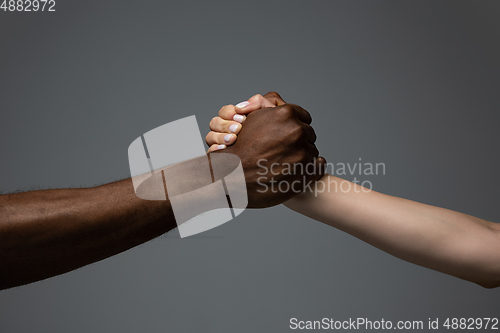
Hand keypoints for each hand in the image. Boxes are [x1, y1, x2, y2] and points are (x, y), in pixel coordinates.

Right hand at [206, 92, 286, 151]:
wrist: (284, 157)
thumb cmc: (279, 135)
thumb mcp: (273, 115)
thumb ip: (259, 103)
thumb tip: (240, 106)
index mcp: (237, 119)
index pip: (225, 112)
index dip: (229, 112)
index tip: (241, 118)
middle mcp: (228, 131)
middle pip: (214, 123)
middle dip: (225, 124)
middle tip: (238, 129)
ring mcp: (224, 145)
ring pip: (210, 137)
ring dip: (220, 136)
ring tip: (233, 140)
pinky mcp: (223, 160)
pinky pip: (210, 153)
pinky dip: (215, 150)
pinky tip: (224, 150)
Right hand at [207, 93, 325, 207]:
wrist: (232, 178)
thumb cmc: (239, 149)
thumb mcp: (250, 119)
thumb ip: (267, 105)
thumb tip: (282, 104)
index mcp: (286, 114)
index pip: (304, 116)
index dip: (295, 126)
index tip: (287, 134)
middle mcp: (297, 131)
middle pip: (309, 133)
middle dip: (299, 140)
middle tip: (283, 150)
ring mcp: (303, 153)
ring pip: (312, 150)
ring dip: (303, 155)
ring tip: (285, 162)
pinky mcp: (306, 172)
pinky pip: (319, 165)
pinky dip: (312, 167)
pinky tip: (298, 170)